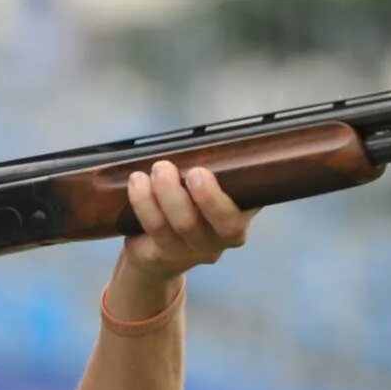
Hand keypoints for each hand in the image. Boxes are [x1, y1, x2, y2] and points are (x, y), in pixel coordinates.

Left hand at [122, 160, 252, 282]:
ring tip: (154, 170)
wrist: (154, 250)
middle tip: (188, 171)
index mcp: (240, 214)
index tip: (203, 172)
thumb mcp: (201, 186)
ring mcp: (193, 251)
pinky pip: (155, 229)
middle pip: (226, 225)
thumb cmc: (184, 205)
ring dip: (167, 193)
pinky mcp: (164, 255)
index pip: (252, 206)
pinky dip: (144, 202)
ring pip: (185, 224)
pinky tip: (137, 182)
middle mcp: (222, 238)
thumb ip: (210, 167)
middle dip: (208, 197)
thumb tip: (203, 135)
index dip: (234, 193)